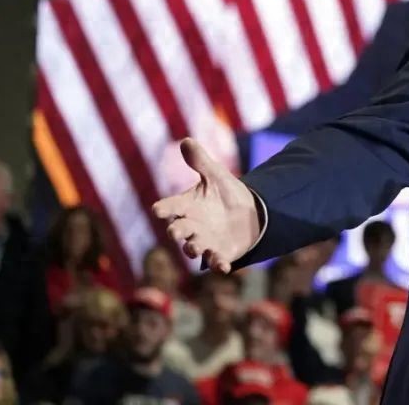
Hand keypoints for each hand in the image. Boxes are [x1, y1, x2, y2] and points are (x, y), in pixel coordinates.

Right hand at [152, 138, 259, 272]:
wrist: (249, 213)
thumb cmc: (226, 194)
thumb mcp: (216, 175)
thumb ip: (200, 161)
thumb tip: (186, 140)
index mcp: (186, 205)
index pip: (170, 206)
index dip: (164, 208)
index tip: (158, 210)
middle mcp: (191, 225)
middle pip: (178, 230)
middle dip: (176, 231)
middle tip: (175, 232)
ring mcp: (204, 241)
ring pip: (192, 248)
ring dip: (192, 249)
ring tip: (194, 248)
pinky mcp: (219, 253)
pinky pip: (215, 261)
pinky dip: (218, 265)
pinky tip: (223, 267)